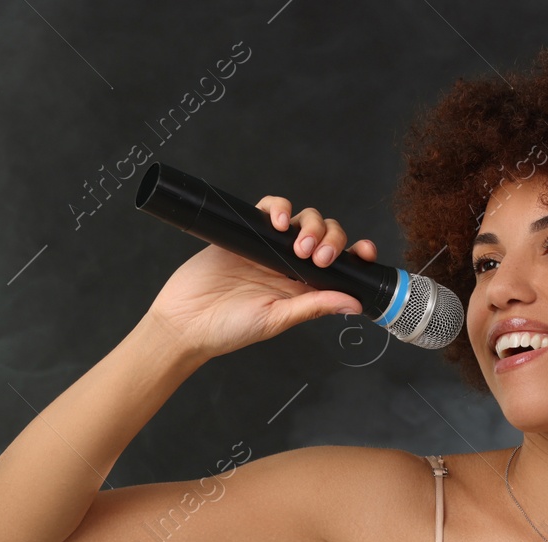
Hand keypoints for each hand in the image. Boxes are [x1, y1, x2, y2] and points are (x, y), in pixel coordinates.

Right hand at [145, 196, 380, 360]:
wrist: (184, 321)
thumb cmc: (228, 329)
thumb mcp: (277, 320)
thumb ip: (313, 307)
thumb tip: (354, 303)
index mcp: (304, 288)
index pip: (340, 265)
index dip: (355, 254)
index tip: (363, 252)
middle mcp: (290, 265)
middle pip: (325, 236)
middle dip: (331, 238)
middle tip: (317, 257)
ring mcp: (269, 246)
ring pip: (303, 219)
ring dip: (310, 224)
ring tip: (298, 244)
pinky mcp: (246, 231)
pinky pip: (269, 208)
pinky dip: (279, 207)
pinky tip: (279, 220)